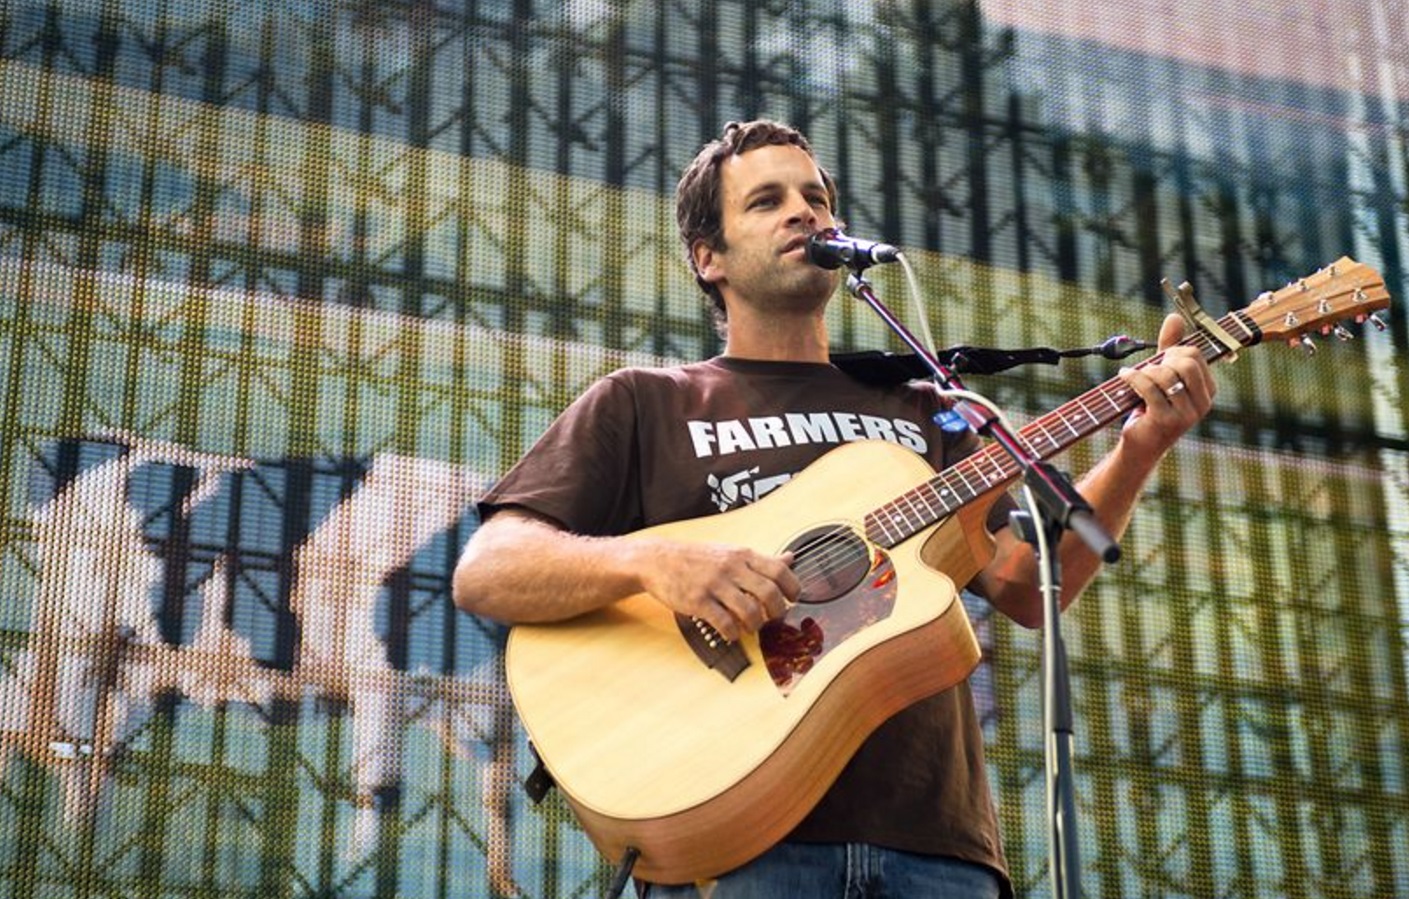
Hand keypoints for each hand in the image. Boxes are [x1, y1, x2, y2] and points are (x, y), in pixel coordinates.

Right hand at [634, 539, 800, 641]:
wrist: (657, 559)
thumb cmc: (696, 558)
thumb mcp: (731, 551)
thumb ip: (761, 559)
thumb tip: (790, 558)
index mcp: (742, 555)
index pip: (779, 570)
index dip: (792, 588)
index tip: (792, 599)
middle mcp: (731, 568)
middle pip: (769, 593)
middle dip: (777, 611)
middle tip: (774, 618)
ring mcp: (714, 585)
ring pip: (749, 611)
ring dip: (755, 625)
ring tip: (751, 627)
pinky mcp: (698, 602)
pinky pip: (725, 623)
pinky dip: (733, 633)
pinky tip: (731, 633)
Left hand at [1117, 313, 1215, 460]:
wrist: (1142, 445)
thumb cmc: (1153, 406)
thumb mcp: (1164, 374)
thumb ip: (1170, 346)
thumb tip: (1174, 316)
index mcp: (1208, 390)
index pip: (1196, 354)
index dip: (1173, 350)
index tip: (1160, 358)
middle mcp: (1203, 403)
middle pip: (1186, 362)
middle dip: (1162, 359)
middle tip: (1149, 367)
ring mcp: (1187, 414)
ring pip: (1166, 375)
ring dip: (1145, 371)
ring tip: (1134, 376)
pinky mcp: (1166, 421)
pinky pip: (1149, 388)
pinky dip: (1133, 378)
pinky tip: (1124, 376)